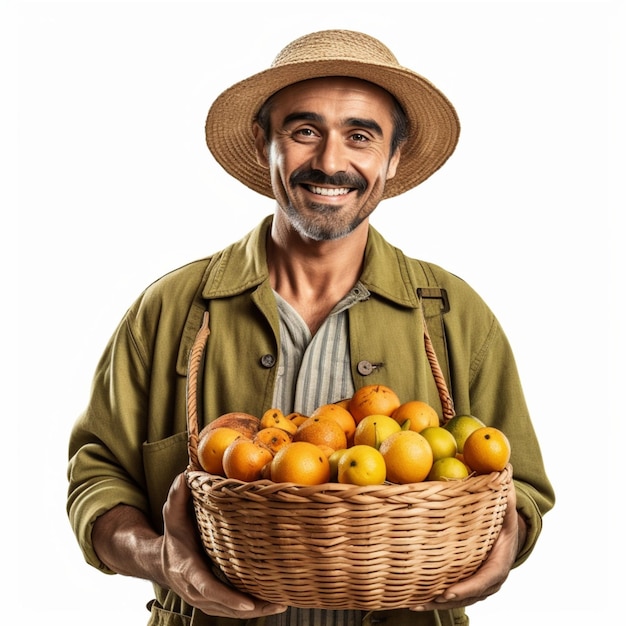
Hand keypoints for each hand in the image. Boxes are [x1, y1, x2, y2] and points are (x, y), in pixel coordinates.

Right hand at [159, 473, 286, 618]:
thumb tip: (186, 474)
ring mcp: (203, 599)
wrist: (160, 563)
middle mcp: (195, 590)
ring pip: (230, 612)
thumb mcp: (172, 515)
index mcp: (187, 569)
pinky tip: (275, 604)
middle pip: (224, 605)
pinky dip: (253, 609)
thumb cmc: (173, 536)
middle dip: (250, 607)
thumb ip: (177, 496)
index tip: (247, 603)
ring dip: (257, 610)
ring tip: (282, 605)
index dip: (227, 597)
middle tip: (277, 603)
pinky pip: (232, 611)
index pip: (207, 586)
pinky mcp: (212, 602)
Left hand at [412, 485, 520, 610]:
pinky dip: (434, 599)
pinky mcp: (467, 583)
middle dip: (445, 600)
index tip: (447, 592)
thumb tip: (503, 464)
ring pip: (458, 599)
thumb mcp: (507, 502)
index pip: (484, 579)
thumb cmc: (504, 514)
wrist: (509, 531)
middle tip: (422, 599)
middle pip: (467, 595)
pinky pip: (452, 594)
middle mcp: (490, 577)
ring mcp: (479, 584)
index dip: (466, 588)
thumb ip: (503, 488)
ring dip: (435, 603)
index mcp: (500, 560)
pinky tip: (412, 598)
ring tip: (411, 603)